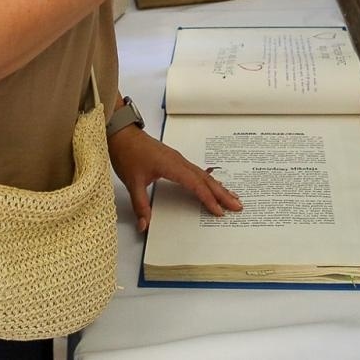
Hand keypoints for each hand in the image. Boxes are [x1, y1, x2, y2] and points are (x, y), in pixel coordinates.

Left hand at [107, 124, 241, 231]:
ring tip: (232, 197)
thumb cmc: (127, 154)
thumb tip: (144, 226)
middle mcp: (179, 162)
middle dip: (222, 193)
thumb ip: (140, 205)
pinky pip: (196, 172)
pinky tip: (212, 186)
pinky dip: (207, 181)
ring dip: (217, 187)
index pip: (195, 184)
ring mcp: (178, 159)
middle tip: (238, 206)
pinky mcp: (174, 160)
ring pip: (203, 175)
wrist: (121, 133)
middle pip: (205, 179)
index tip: (219, 211)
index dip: (207, 199)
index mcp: (172, 166)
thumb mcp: (131, 182)